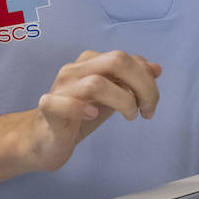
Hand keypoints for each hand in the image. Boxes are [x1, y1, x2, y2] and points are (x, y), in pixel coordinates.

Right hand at [26, 50, 161, 172]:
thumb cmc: (77, 116)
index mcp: (90, 63)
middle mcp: (75, 70)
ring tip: (129, 116)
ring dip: (123, 101)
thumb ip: (130, 80)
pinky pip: (65, 103)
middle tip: (146, 110)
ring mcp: (60, 88)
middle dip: (142, 86)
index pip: (127, 58)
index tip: (150, 103)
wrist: (43, 139)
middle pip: (117, 61)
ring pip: (97, 83)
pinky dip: (83, 109)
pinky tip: (93, 115)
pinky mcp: (49, 109)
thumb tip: (155, 68)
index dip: (146, 79)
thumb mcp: (110, 96)